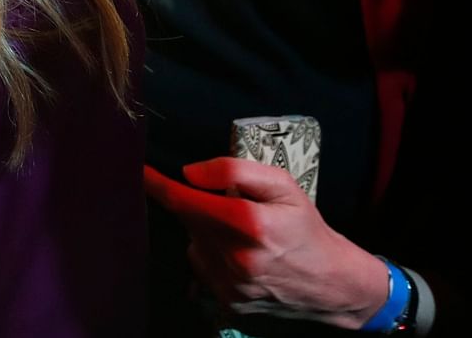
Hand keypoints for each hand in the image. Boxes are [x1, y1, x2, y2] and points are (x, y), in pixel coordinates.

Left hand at [143, 160, 388, 328]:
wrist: (330, 282)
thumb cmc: (305, 227)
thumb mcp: (283, 185)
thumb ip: (235, 170)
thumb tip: (190, 173)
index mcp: (249, 222)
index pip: (186, 201)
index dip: (158, 185)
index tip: (141, 173)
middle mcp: (236, 256)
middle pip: (189, 220)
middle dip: (194, 204)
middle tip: (220, 202)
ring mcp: (231, 283)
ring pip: (194, 243)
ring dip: (205, 231)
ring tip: (239, 232)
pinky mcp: (229, 301)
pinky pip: (203, 267)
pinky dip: (212, 255)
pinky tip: (238, 253)